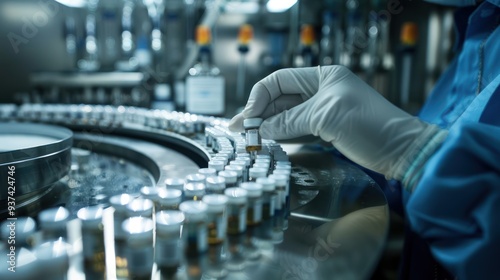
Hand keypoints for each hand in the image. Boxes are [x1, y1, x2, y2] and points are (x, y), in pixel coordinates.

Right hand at [229, 66, 442, 181]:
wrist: (400, 150)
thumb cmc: (371, 125)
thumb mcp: (326, 117)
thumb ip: (290, 121)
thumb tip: (260, 128)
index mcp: (322, 77)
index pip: (280, 80)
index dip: (259, 97)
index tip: (246, 117)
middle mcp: (320, 91)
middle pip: (280, 98)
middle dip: (259, 112)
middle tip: (240, 130)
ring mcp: (322, 111)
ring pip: (286, 115)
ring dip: (267, 125)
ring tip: (248, 137)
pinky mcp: (325, 129)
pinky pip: (296, 128)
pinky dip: (281, 134)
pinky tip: (267, 140)